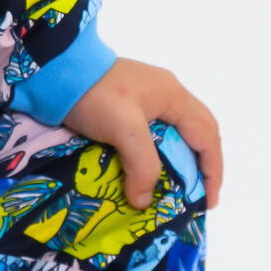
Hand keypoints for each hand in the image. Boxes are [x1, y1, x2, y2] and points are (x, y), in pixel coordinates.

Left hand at [64, 57, 222, 209]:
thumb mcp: (124, 130)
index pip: (207, 138)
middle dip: (204, 164)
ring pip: (180, 129)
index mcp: (175, 97)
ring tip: (176, 184)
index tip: (209, 201)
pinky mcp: (130, 101)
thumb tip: (143, 201)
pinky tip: (151, 165)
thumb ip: (142, 166)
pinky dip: (162, 150)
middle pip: (200, 131)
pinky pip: (159, 128)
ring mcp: (149, 95)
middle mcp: (168, 93)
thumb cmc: (95, 94)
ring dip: (183, 157)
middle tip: (197, 194)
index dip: (213, 171)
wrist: (57, 69)